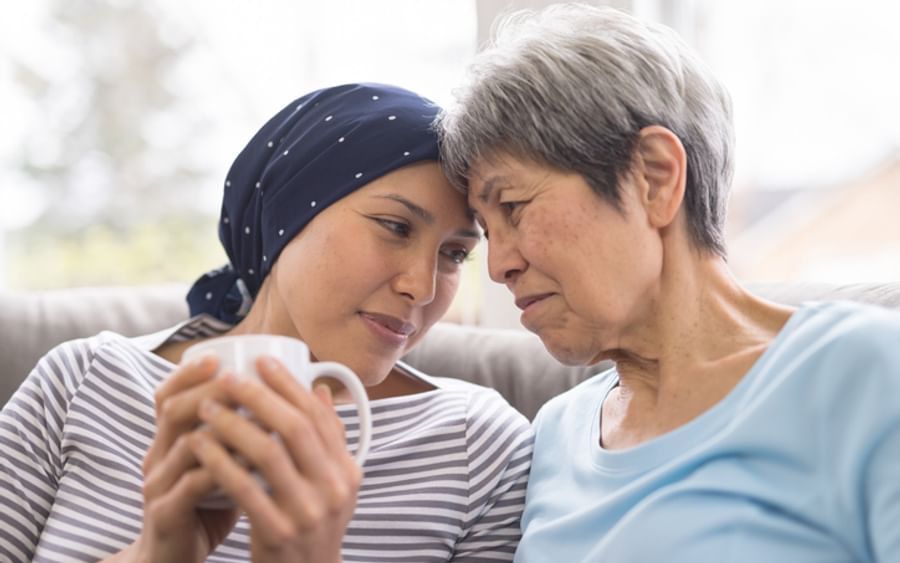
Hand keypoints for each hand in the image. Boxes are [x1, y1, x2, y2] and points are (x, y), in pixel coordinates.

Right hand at [117, 355, 240, 562]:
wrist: (174, 559)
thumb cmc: (208, 506)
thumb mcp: (224, 462)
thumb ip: (242, 432)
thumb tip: (285, 398)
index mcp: (170, 440)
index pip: (169, 395)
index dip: (189, 374)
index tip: (219, 357)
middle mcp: (158, 457)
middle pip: (174, 410)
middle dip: (209, 391)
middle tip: (240, 380)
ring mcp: (158, 485)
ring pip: (184, 444)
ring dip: (222, 428)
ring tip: (257, 417)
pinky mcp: (166, 514)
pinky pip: (191, 485)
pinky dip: (220, 470)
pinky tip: (248, 463)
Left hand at [191, 357, 361, 562]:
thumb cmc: (311, 525)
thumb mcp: (333, 485)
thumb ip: (329, 439)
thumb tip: (320, 390)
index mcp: (348, 471)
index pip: (320, 416)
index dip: (291, 385)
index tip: (263, 361)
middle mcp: (335, 489)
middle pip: (296, 428)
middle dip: (260, 396)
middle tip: (230, 378)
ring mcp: (308, 512)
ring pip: (268, 454)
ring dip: (234, 424)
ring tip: (208, 407)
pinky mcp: (278, 532)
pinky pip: (244, 488)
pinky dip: (220, 462)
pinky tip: (200, 445)